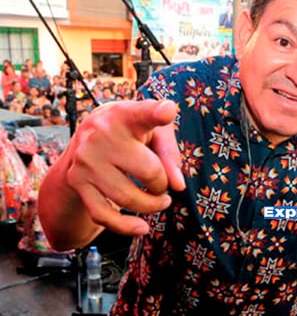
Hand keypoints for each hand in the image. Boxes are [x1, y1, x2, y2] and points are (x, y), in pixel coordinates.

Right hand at [66, 99, 183, 235]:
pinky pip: (102, 215)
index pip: (144, 113)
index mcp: (126, 115)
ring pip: (127, 198)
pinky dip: (125, 227)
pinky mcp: (76, 181)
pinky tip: (141, 228)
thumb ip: (170, 153)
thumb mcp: (154, 132)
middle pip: (148, 172)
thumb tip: (176, 186)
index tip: (167, 112)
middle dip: (163, 185)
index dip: (157, 113)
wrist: (86, 138)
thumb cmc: (130, 133)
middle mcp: (101, 134)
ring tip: (158, 200)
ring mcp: (86, 159)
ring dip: (150, 206)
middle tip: (163, 184)